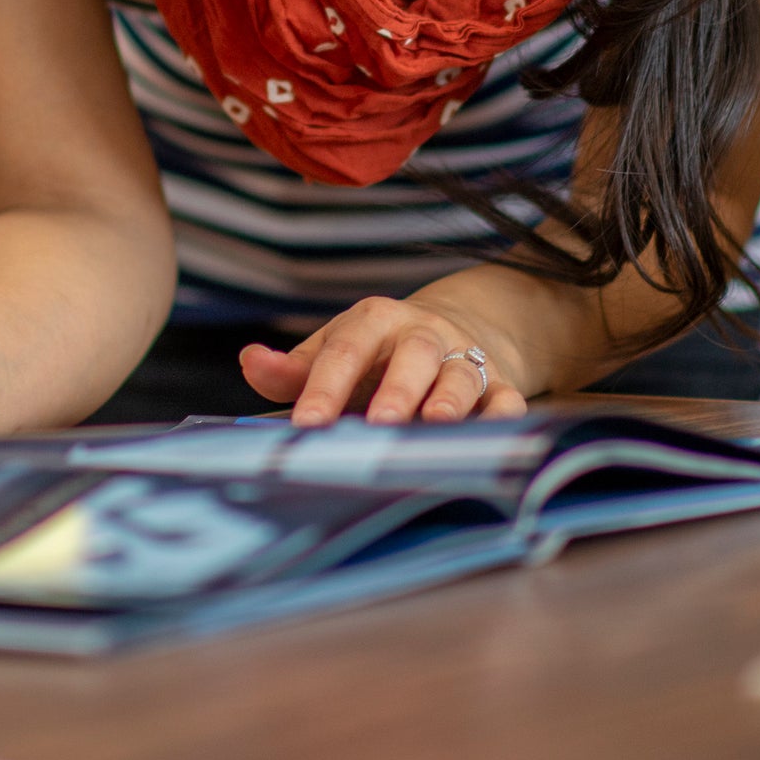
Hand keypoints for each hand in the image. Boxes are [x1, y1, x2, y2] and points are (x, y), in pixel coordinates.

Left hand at [242, 297, 530, 425]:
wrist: (446, 334)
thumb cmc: (374, 357)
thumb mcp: (332, 352)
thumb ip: (291, 369)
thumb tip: (251, 361)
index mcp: (375, 321)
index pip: (346, 349)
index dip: (325, 386)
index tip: (305, 425)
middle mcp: (424, 334)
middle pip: (412, 355)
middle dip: (397, 391)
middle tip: (378, 425)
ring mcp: (466, 357)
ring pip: (462, 375)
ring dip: (449, 402)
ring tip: (433, 427)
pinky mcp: (500, 385)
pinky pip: (508, 400)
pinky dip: (505, 418)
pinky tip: (493, 438)